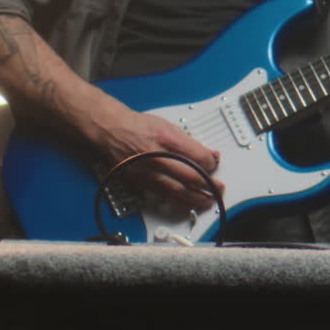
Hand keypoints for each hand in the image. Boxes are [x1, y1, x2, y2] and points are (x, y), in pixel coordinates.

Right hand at [89, 96, 223, 213]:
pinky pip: (163, 197)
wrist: (112, 131)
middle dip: (208, 185)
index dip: (211, 163)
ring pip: (178, 192)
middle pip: (190, 177)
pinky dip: (178, 202)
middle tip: (218, 189)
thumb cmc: (138, 127)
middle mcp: (158, 157)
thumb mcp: (168, 126)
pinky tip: (187, 203)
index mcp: (167, 139)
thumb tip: (208, 154)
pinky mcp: (141, 183)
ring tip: (207, 201)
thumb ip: (190, 142)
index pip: (198, 156)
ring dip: (196, 199)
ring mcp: (148, 173)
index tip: (214, 165)